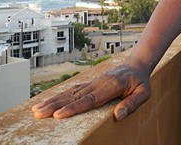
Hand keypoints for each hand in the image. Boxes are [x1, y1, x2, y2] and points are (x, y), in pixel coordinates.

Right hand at [31, 62, 150, 120]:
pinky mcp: (90, 83)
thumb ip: (131, 104)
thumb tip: (118, 115)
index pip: (90, 98)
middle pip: (75, 96)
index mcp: (112, 85)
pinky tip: (48, 102)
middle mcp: (99, 82)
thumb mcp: (144, 93)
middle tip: (38, 114)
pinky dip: (60, 96)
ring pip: (71, 92)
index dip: (74, 107)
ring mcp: (93, 81)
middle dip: (55, 105)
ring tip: (36, 110)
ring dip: (53, 101)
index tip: (59, 115)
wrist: (137, 63)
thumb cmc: (141, 81)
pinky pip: (73, 90)